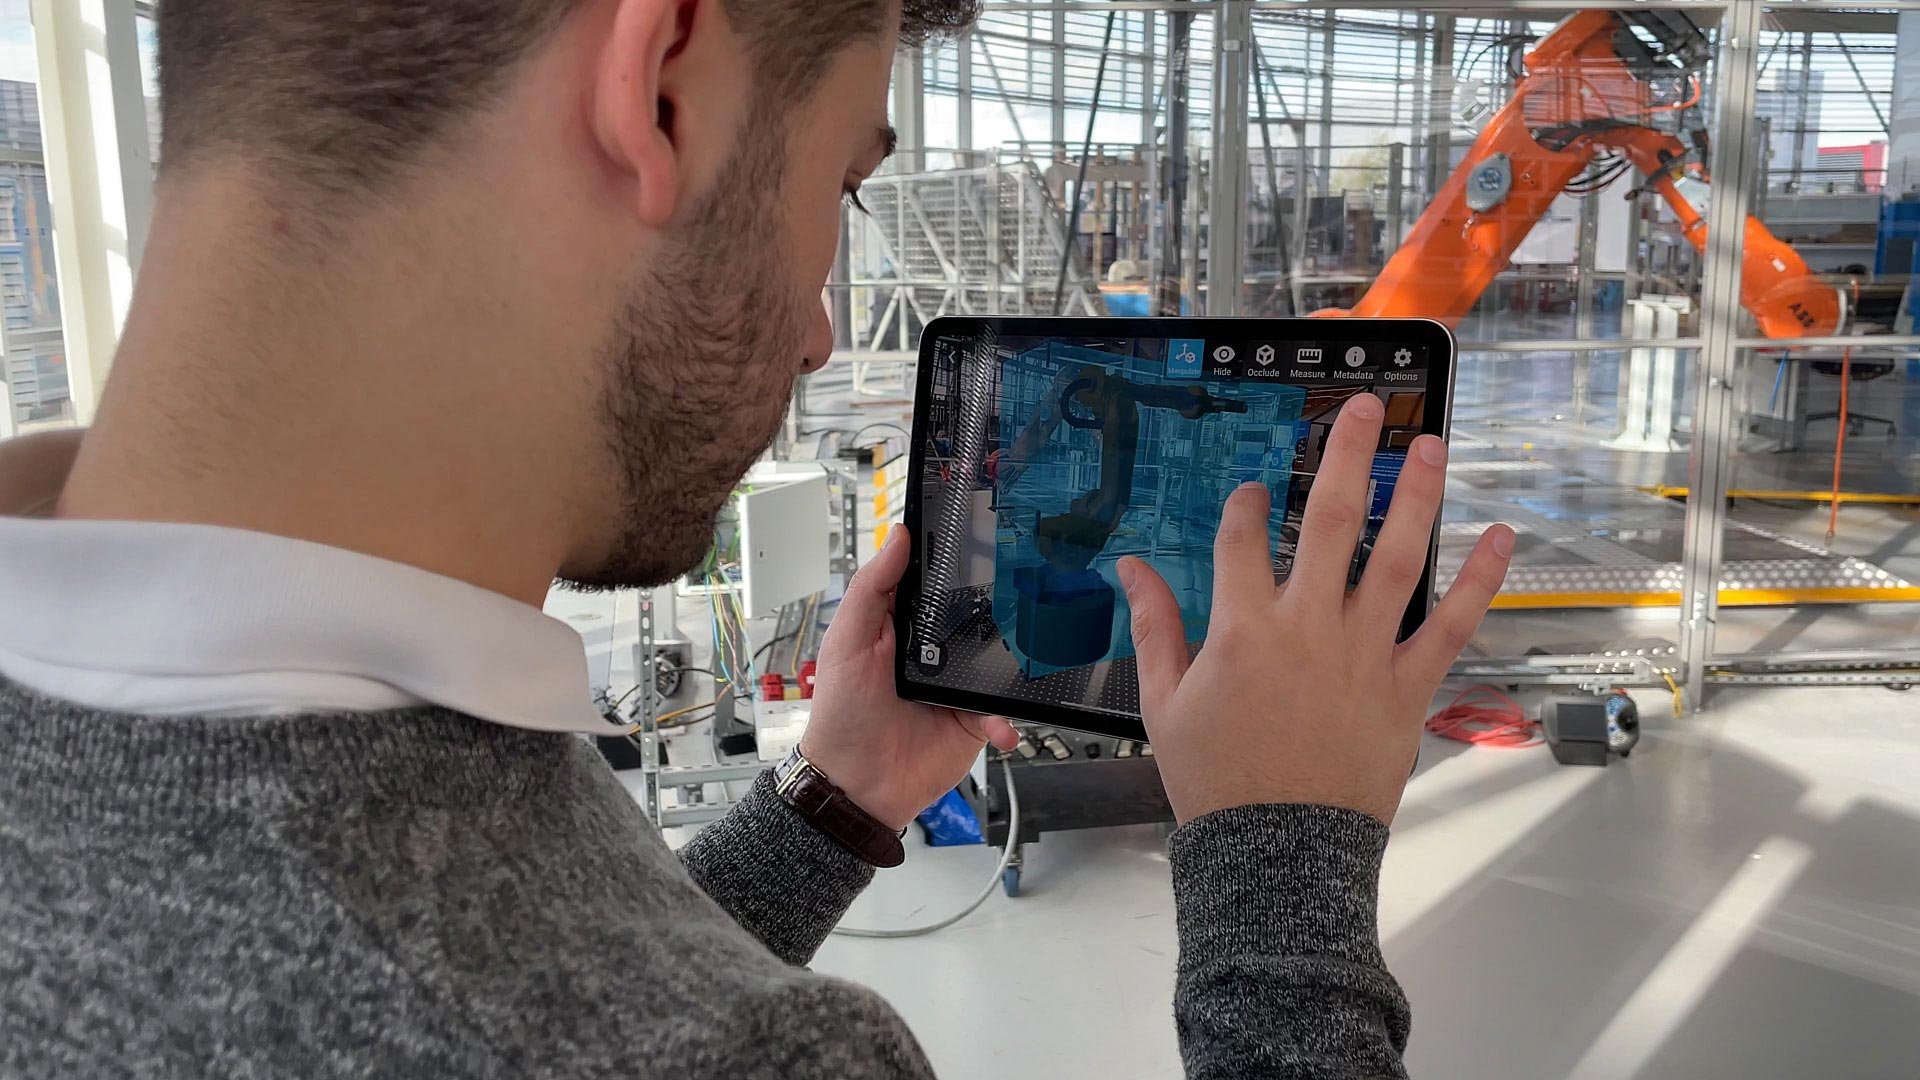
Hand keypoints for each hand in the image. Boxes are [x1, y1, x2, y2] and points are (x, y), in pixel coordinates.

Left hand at [800, 528, 1019, 830]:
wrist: (855, 786)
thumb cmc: (841, 714)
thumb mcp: (848, 642)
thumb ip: (872, 588)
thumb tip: (898, 537)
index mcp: (903, 626)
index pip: (934, 584)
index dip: (953, 563)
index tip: (979, 536)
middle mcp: (933, 652)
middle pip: (976, 617)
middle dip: (999, 609)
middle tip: (1019, 597)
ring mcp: (956, 686)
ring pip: (998, 662)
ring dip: (1012, 663)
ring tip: (1020, 662)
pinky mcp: (973, 720)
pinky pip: (1001, 711)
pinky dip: (1006, 718)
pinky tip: (999, 724)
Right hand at [1119, 394, 1514, 825]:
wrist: (1276, 853)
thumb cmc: (1217, 782)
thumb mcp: (1164, 702)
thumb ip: (1154, 626)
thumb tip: (1131, 569)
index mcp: (1244, 628)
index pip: (1245, 538)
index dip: (1247, 504)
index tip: (1253, 492)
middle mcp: (1309, 627)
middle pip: (1333, 520)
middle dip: (1347, 454)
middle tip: (1365, 407)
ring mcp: (1366, 653)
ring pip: (1399, 557)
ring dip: (1419, 495)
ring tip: (1433, 446)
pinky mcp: (1408, 687)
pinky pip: (1453, 625)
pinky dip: (1479, 580)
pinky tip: (1498, 537)